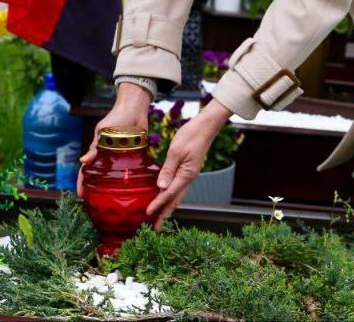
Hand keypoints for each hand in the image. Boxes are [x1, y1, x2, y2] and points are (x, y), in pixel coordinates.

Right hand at [76, 83, 151, 196]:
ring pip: (115, 175)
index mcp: (98, 150)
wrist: (134, 108)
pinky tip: (133, 189)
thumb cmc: (116, 117)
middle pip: (100, 175)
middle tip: (97, 203)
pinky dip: (130, 178)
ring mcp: (121, 155)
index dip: (82, 182)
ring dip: (113, 186)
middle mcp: (108, 155)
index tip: (80, 196)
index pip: (87, 169)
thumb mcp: (102, 132)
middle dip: (96, 188)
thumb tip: (82, 162)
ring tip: (114, 200)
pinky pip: (131, 169)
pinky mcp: (134, 154)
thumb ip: (94, 147)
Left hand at [144, 99, 231, 229]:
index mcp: (187, 175)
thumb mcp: (176, 151)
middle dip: (165, 214)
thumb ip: (168, 170)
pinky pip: (179, 188)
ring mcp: (189, 175)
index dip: (158, 204)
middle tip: (156, 228)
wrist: (205, 127)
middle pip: (175, 200)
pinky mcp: (188, 171)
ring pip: (178, 196)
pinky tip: (166, 198)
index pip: (169, 193)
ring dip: (168, 207)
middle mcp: (189, 178)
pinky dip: (171, 196)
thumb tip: (161, 188)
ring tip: (159, 218)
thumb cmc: (190, 136)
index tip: (148, 213)